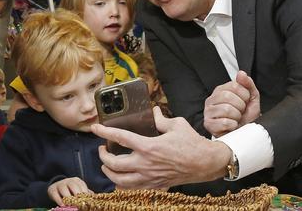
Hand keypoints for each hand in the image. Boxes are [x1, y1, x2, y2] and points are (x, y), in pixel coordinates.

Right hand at [47, 177, 92, 205]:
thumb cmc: (71, 191)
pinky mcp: (52, 189)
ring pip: (63, 189)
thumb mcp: (78, 191)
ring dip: (67, 197)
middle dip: (76, 194)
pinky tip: (62, 205)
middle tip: (79, 203)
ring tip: (71, 205)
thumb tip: (94, 198)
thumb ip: (85, 194)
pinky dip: (58, 200)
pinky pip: (55, 194)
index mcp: (77, 181)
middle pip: (73, 185)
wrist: (57, 188)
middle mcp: (68, 181)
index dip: (84, 193)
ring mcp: (60, 184)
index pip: (82, 185)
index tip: (86, 200)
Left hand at [91, 107, 231, 189]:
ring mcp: (149, 177)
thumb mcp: (177, 125)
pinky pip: (132, 189)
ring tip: (107, 164)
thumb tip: (153, 112)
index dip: (104, 132)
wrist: (206, 164)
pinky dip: (121, 184)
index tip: (95, 128)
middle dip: (103, 156)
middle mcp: (146, 164)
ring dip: (108, 172)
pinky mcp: (154, 185)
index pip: (120, 138)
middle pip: (114, 163)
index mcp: (149, 146)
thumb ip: (161, 119)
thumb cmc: (192, 144)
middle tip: (102, 149)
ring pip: (119, 180)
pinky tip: (120, 178)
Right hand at [204, 71, 260, 136]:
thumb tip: (241, 73)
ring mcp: (208, 111)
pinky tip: (232, 126)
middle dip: (240, 106)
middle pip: (227, 96)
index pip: (234, 85)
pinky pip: (225, 122)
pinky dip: (233, 125)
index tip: (245, 102)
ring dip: (237, 117)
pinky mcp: (208, 124)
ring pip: (226, 109)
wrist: (243, 134)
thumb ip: (247, 84)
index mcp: (220, 91)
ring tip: (236, 119)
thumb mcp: (251, 98)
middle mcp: (211, 99)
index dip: (244, 95)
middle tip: (240, 112)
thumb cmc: (245, 116)